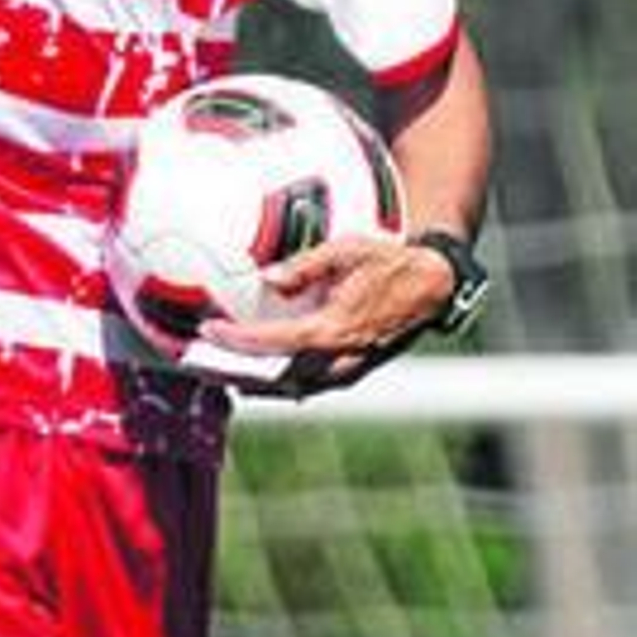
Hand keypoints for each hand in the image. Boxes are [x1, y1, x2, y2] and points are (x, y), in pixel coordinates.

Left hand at [203, 234, 451, 397]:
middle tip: (202, 362)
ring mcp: (349, 369)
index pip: (274, 342)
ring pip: (293, 386)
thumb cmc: (388, 261)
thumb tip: (268, 279)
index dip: (238, 340)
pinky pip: (310, 383)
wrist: (433, 284)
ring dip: (257, 381)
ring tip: (220, 370)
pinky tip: (259, 372)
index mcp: (334, 330)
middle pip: (277, 377)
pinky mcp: (355, 370)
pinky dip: (281, 380)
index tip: (209, 329)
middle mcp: (340, 358)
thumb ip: (307, 266)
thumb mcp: (347, 250)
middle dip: (238, 372)